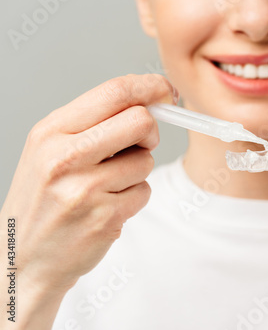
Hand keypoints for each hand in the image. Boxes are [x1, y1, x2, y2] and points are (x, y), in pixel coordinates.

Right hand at [0, 74, 176, 327]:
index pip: (114, 92)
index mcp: (51, 132)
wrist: (23, 257)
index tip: (167, 91)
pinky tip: (107, 206)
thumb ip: (95, 122)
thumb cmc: (43, 199)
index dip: (150, 87)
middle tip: (139, 144)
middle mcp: (65, 157)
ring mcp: (85, 190)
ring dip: (136, 172)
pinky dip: (133, 197)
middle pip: (140, 121)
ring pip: (146, 160)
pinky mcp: (105, 218)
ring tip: (106, 186)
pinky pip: (144, 192)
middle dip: (150, 132)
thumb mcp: (51, 149)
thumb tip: (149, 100)